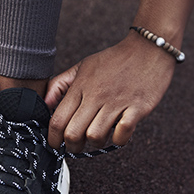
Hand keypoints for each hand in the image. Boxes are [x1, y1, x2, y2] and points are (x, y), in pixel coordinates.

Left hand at [44, 35, 175, 152]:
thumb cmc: (114, 60)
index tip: (55, 143)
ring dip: (96, 143)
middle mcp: (96, 95)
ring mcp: (117, 102)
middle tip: (77, 145)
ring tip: (98, 137)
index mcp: (80, 86)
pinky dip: (119, 140)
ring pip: (95, 136)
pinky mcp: (138, 108)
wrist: (148, 48)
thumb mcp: (83, 66)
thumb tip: (44, 104)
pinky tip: (119, 133)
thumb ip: (61, 84)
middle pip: (73, 133)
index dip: (52, 138)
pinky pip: (122, 134)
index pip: (57, 120)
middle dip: (72, 146)